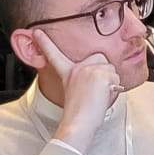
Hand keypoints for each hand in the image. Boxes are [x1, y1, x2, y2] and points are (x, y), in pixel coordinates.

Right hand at [31, 29, 121, 148]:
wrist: (79, 123)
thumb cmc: (80, 113)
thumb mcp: (76, 91)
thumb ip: (84, 79)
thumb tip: (97, 80)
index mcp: (68, 72)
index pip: (55, 54)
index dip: (45, 42)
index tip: (37, 31)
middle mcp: (78, 68)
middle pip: (101, 59)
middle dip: (104, 72)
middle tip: (96, 89)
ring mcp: (89, 69)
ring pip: (111, 69)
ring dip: (110, 82)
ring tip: (98, 96)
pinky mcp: (101, 73)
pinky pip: (116, 77)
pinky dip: (114, 88)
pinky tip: (102, 96)